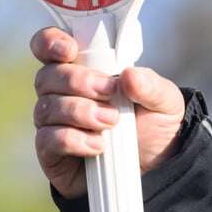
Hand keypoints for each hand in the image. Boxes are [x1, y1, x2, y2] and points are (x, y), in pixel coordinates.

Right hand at [30, 27, 185, 198]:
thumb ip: (150, 85)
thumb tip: (128, 75)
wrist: (152, 169)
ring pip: (47, 108)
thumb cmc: (151, 125)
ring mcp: (51, 122)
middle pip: (46, 76)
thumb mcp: (164, 102)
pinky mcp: (50, 151)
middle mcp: (58, 93)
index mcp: (80, 68)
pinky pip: (48, 139)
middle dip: (78, 81)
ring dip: (80, 112)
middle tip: (110, 93)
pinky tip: (97, 145)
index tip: (70, 50)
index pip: (48, 46)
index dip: (50, 42)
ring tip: (111, 122)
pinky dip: (73, 140)